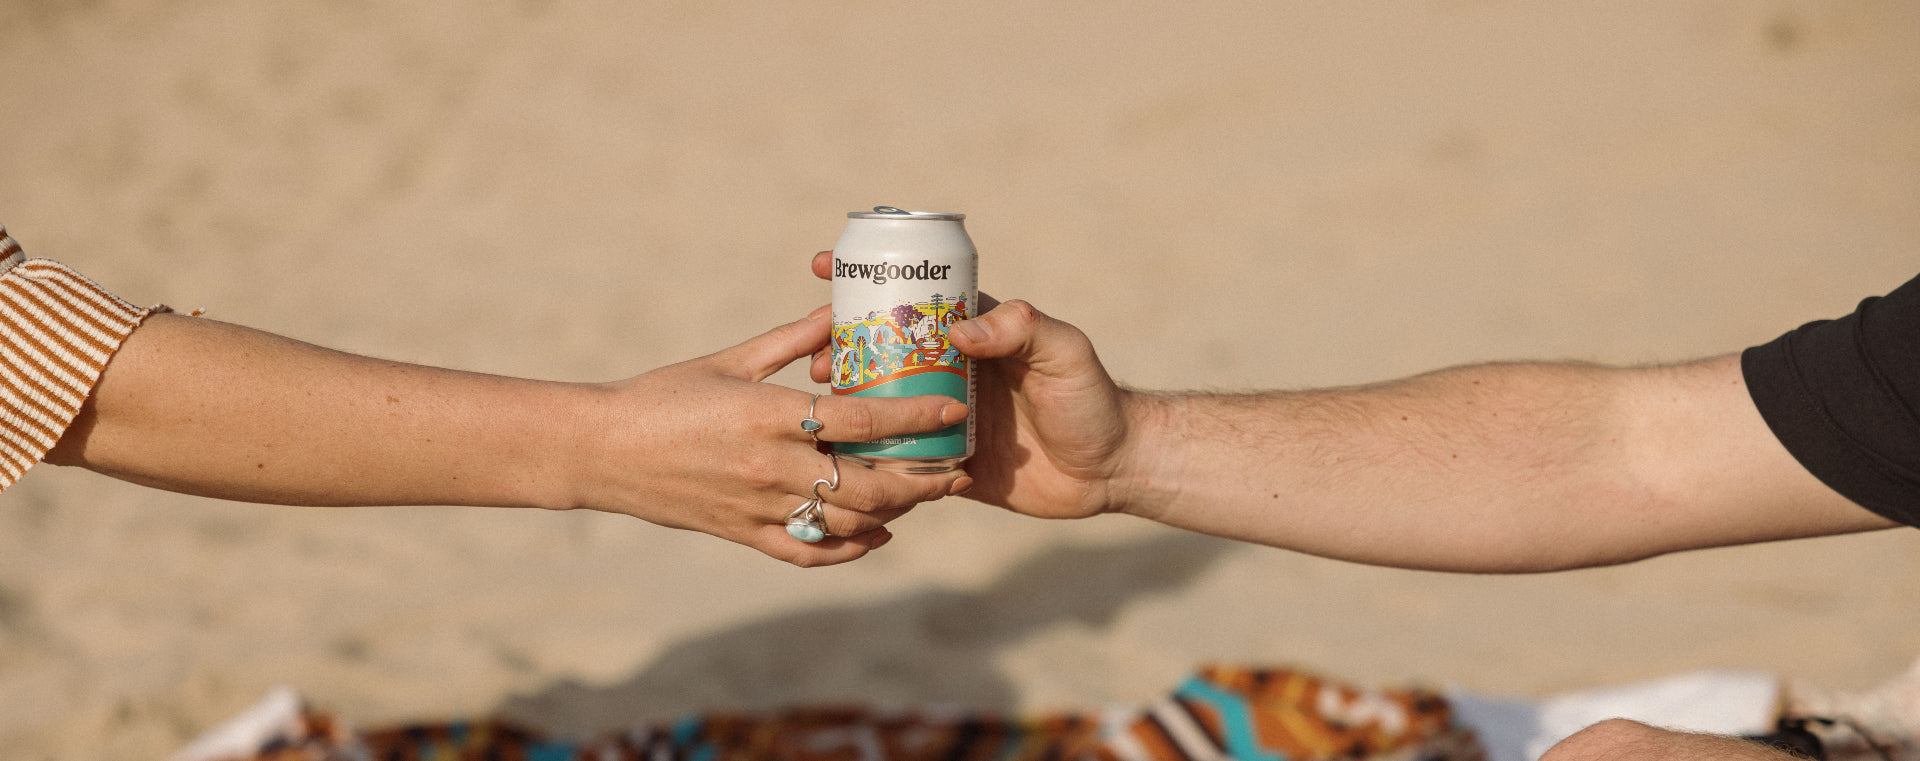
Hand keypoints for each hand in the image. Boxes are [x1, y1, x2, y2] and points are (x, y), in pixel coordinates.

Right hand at [589, 306, 971, 565]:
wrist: (601, 450)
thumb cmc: (663, 395)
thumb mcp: (729, 360)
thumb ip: (790, 340)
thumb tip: (838, 310)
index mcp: (771, 416)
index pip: (862, 419)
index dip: (915, 416)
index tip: (953, 406)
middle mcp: (772, 468)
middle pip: (870, 484)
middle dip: (922, 479)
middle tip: (955, 465)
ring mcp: (759, 507)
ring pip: (848, 522)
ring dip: (896, 512)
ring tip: (926, 495)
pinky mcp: (744, 534)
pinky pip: (808, 551)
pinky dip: (848, 548)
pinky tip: (877, 535)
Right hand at [810, 252, 1134, 519]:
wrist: (1111, 470)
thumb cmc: (1092, 400)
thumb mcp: (1063, 352)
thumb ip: (1022, 329)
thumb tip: (960, 328)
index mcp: (971, 334)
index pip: (909, 298)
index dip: (865, 280)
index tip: (824, 267)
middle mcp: (948, 371)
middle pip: (880, 350)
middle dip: (840, 346)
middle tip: (815, 359)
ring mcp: (941, 416)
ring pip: (879, 402)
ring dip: (844, 400)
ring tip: (818, 403)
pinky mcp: (943, 462)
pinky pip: (896, 456)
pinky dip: (867, 453)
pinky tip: (833, 455)